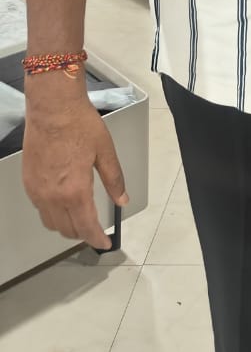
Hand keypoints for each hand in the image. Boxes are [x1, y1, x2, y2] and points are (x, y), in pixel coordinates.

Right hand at [22, 93, 127, 249]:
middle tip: (96, 230)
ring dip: (66, 226)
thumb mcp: (105, 151)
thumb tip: (122, 198)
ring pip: (51, 223)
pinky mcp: (28, 182)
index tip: (105, 243)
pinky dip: (52, 213)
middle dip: (83, 234)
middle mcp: (53, 196)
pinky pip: (40, 209)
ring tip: (80, 219)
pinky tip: (63, 203)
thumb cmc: (79, 124)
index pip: (86, 227)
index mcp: (75, 190)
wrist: (53, 108)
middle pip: (67, 230)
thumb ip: (114, 179)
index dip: (97, 238)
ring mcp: (37, 191)